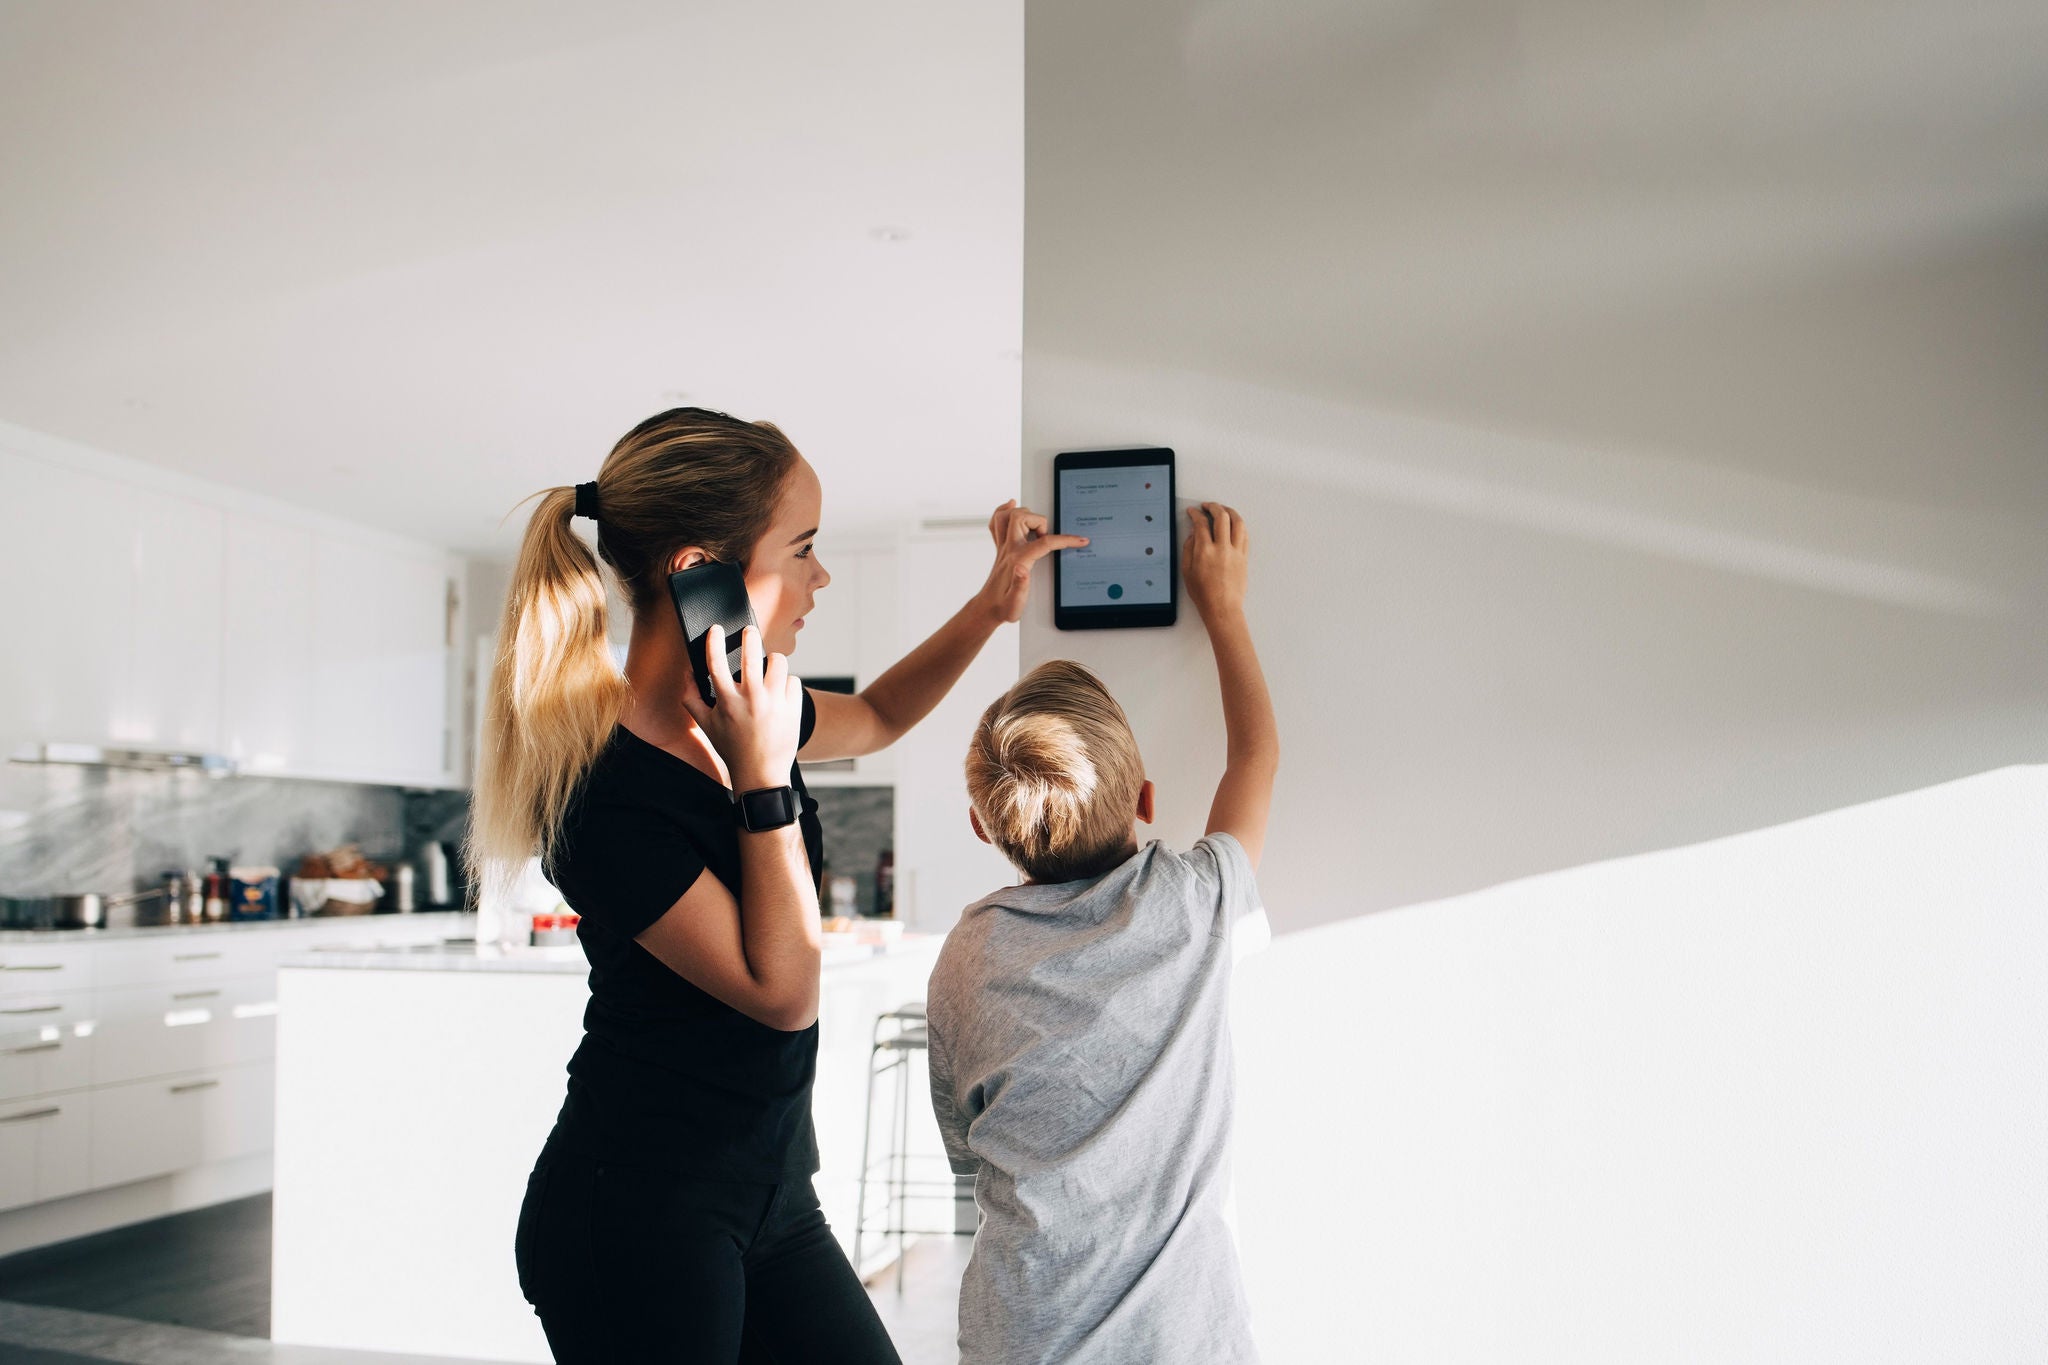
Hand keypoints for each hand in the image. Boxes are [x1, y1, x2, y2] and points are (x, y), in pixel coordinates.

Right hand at [678, 624, 803, 789]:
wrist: (762, 773)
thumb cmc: (732, 748)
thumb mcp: (707, 726)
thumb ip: (692, 698)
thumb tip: (687, 673)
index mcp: (727, 702)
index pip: (716, 663)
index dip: (713, 642)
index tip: (715, 629)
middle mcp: (752, 700)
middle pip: (752, 654)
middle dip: (749, 636)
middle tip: (748, 631)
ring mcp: (775, 703)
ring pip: (778, 662)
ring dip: (772, 660)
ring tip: (768, 666)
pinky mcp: (794, 708)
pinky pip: (793, 680)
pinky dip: (786, 683)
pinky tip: (780, 693)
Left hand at [974, 499, 1087, 624]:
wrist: (988, 608)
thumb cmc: (1004, 607)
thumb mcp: (1015, 604)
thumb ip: (1021, 586)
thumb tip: (1022, 569)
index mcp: (1017, 561)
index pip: (1044, 543)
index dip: (1065, 540)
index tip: (1080, 540)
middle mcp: (1008, 550)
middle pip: (1020, 518)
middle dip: (1039, 521)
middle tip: (1046, 537)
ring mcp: (1003, 547)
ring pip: (1007, 516)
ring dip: (1022, 513)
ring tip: (1034, 525)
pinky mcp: (1000, 548)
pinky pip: (996, 522)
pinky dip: (1003, 511)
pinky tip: (1010, 507)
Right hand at [1184, 503, 1248, 623]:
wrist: (1222, 608)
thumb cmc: (1204, 594)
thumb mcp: (1187, 571)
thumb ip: (1188, 549)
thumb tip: (1193, 534)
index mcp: (1205, 551)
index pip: (1201, 523)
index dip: (1196, 514)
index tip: (1193, 512)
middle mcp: (1222, 548)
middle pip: (1221, 517)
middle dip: (1213, 507)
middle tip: (1207, 506)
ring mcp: (1235, 552)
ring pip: (1237, 522)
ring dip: (1230, 511)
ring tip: (1223, 510)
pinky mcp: (1244, 557)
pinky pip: (1244, 534)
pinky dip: (1239, 525)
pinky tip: (1234, 524)